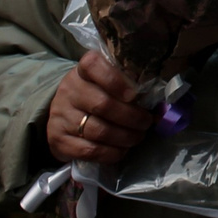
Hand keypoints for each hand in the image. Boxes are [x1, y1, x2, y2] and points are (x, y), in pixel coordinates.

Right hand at [44, 51, 154, 165]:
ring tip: (138, 137)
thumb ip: (129, 86)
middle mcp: (69, 90)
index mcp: (83, 70)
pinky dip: (111, 153)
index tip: (134, 94)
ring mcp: (61, 115)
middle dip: (132, 117)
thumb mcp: (108, 82)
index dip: (115, 80)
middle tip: (146, 123)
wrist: (63, 114)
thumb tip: (160, 105)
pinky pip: (89, 150)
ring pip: (98, 130)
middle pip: (103, 104)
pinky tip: (122, 150)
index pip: (93, 65)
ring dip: (125, 137)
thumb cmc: (96, 94)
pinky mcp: (58, 139)